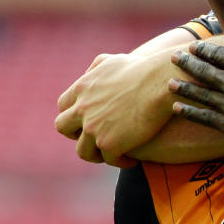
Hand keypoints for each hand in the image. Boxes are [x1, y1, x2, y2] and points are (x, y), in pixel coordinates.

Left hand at [55, 48, 177, 166]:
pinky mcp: (109, 144)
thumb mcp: (113, 61)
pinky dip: (120, 161)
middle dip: (76, 135)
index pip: (63, 106)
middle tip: (94, 139)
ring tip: (113, 155)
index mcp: (82, 88)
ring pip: (83, 151)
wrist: (160, 83)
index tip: (87, 121)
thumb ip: (95, 68)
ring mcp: (93, 128)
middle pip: (63, 128)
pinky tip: (131, 160)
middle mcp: (82, 109)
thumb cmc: (143, 70)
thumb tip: (88, 76)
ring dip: (96, 154)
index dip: (74, 115)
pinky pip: (109, 160)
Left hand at [170, 12, 223, 154]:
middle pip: (204, 71)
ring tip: (170, 83)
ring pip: (200, 94)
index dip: (204, 51)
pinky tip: (178, 108)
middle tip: (173, 59)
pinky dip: (190, 112)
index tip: (192, 48)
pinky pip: (204, 117)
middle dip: (187, 64)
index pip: (218, 55)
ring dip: (184, 88)